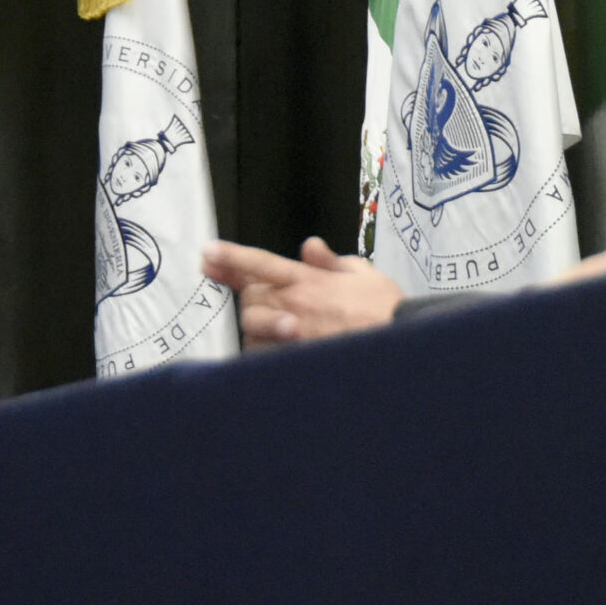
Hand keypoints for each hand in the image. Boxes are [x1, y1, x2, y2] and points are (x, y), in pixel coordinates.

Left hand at [201, 236, 402, 345]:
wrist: (398, 341)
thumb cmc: (384, 307)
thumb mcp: (361, 272)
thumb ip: (330, 261)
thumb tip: (309, 247)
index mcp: (309, 279)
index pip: (261, 263)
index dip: (232, 257)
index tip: (207, 253)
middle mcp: (295, 303)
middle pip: (250, 296)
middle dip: (250, 298)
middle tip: (267, 302)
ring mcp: (293, 333)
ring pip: (252, 327)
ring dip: (258, 327)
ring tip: (279, 330)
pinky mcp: (294, 357)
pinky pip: (263, 355)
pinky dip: (265, 352)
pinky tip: (279, 350)